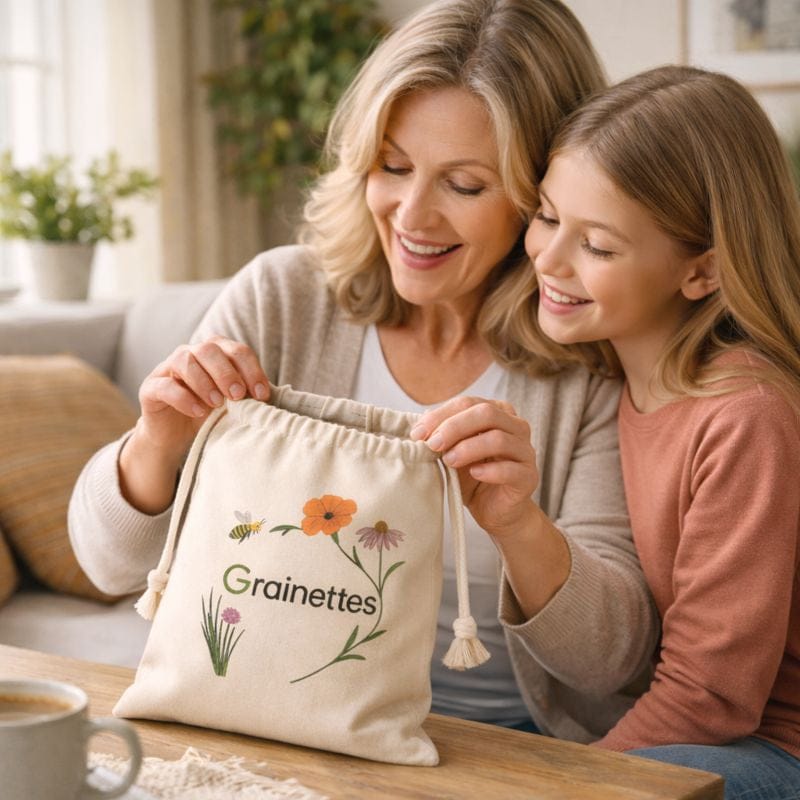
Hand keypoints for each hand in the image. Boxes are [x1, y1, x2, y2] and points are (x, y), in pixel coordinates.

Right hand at [136, 336, 269, 456]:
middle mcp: (191, 354)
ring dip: (205, 382)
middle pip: (209, 348)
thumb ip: (247, 393)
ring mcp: (168, 368)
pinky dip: (184, 397)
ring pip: (185, 360)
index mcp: (215, 353)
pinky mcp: (150, 388)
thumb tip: (272, 394)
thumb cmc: (209, 413)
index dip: (251, 369)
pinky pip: (165, 385)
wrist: (175, 435)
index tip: (262, 394)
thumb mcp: (232, 402)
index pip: (237, 350)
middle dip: (227, 372)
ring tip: (217, 404)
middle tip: (238, 396)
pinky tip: (199, 412)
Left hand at [411, 397, 539, 539]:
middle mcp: (516, 426)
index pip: (468, 403)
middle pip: (486, 413)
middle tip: (433, 444)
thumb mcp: (451, 452)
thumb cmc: (472, 476)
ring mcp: (526, 451)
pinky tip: (474, 474)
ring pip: (499, 439)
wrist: (495, 510)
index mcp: (497, 412)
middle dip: (454, 427)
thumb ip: (441, 436)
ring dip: (468, 448)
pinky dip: (489, 471)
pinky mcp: (529, 477)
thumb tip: (419, 425)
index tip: (418, 433)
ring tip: (449, 461)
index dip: (441, 415)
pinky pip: (511, 469)